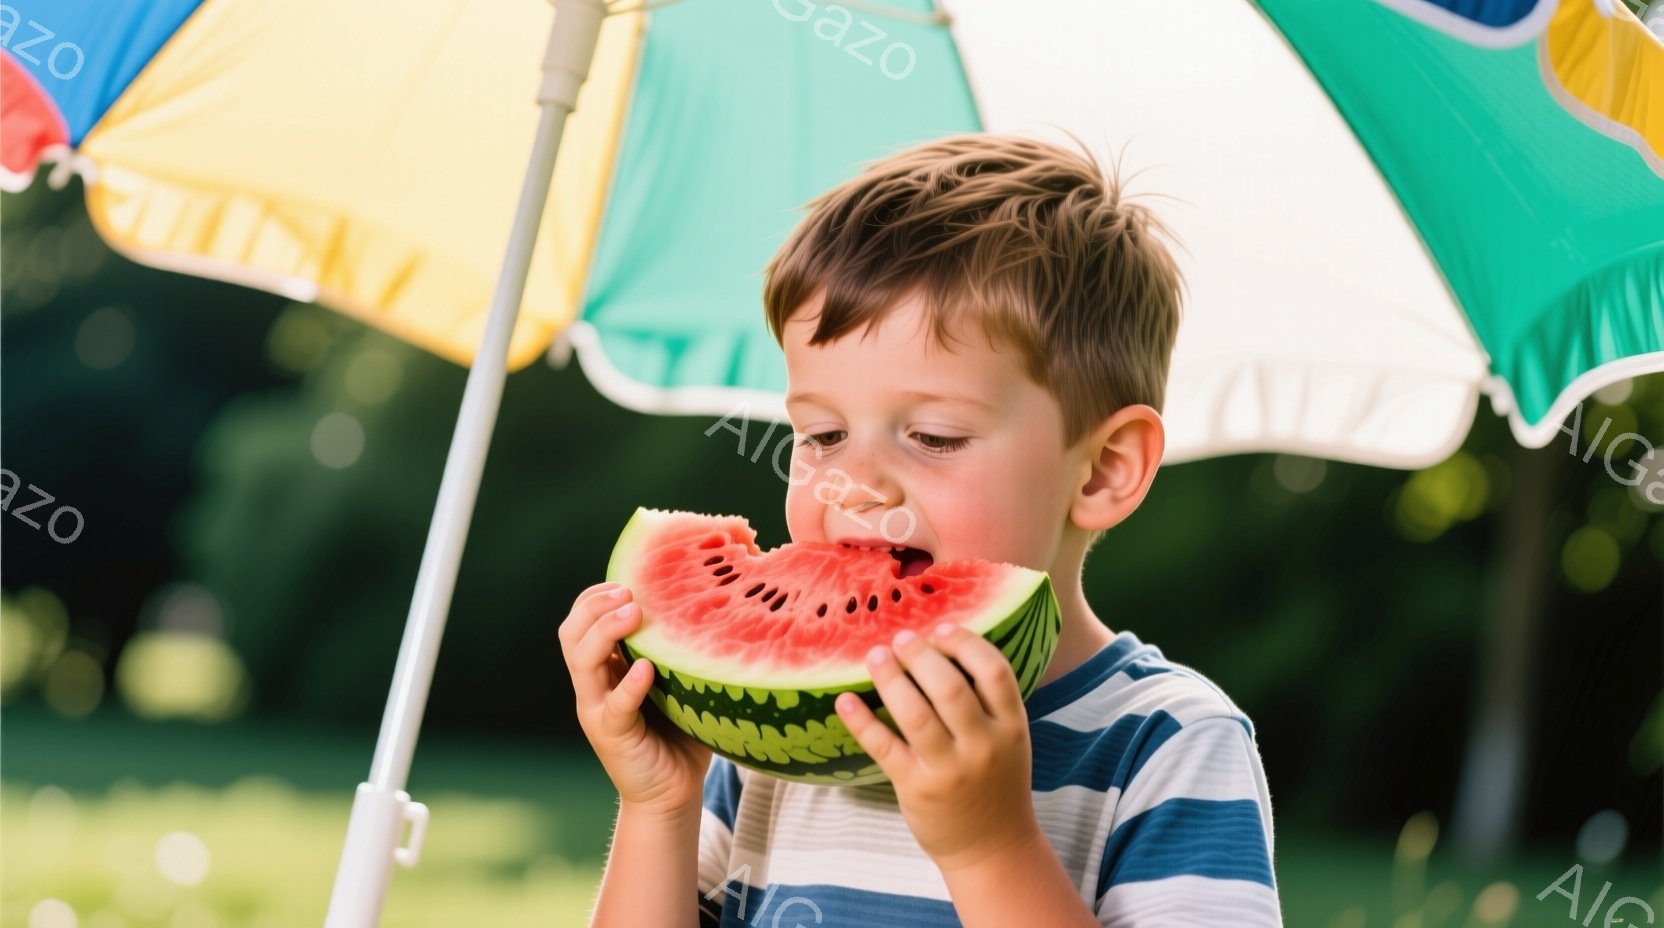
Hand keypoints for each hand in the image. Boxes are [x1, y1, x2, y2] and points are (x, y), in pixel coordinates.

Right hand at [559, 582, 710, 821]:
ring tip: (633, 614)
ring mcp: (597, 711)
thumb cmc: (681, 730)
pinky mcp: (612, 736)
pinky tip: (647, 669)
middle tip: (628, 592)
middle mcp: (593, 685)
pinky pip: (614, 706)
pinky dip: (628, 685)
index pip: (580, 621)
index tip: (626, 579)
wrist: (672, 792)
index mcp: (604, 668)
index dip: (594, 596)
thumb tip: (717, 600)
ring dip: (605, 633)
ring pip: (581, 663)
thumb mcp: (679, 680)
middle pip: (571, 634)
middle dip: (594, 606)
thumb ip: (681, 649)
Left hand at [834, 623, 1042, 874]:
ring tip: (876, 657)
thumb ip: (986, 702)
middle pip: (950, 687)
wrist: (993, 848)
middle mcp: (983, 746)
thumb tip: (941, 648)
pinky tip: (845, 700)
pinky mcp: (916, 787)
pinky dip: (861, 720)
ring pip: (915, 713)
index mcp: (1012, 727)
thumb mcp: (1009, 740)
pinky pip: (883, 746)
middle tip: (900, 638)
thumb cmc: (996, 784)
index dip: (965, 643)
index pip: (994, 671)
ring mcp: (949, 769)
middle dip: (921, 655)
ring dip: (891, 678)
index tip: (941, 628)